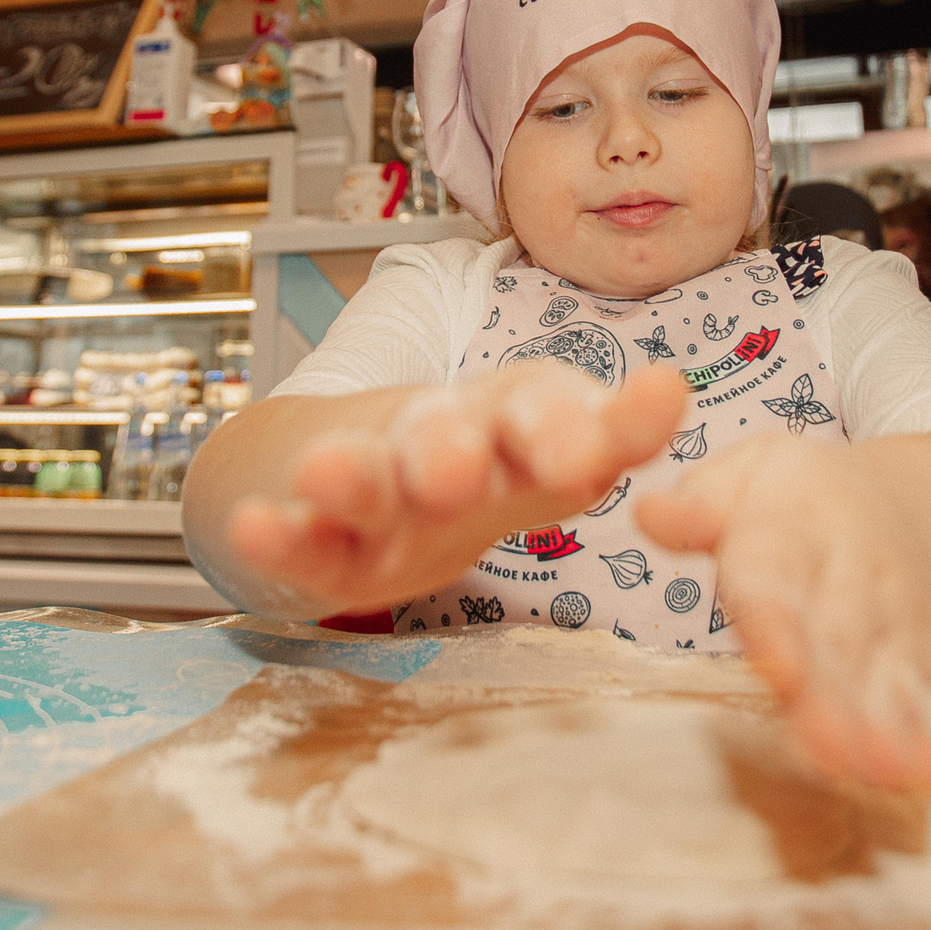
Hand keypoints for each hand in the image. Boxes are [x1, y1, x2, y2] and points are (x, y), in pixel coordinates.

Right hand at [224, 363, 686, 618]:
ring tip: (331, 477)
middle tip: (456, 472)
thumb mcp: (550, 458)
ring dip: (354, 476)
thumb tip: (674, 389)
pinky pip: (301, 540)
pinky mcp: (323, 540)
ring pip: (367, 477)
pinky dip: (277, 535)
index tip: (613, 435)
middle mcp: (444, 442)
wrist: (357, 478)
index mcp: (512, 425)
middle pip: (446, 433)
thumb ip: (609, 435)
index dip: (582, 422)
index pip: (548, 406)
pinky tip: (256, 528)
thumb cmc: (483, 468)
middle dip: (452, 448)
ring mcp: (377, 489)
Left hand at [639, 437, 930, 792]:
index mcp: (792, 524)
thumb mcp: (747, 477)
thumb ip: (699, 506)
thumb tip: (645, 515)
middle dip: (832, 699)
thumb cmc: (797, 500)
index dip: (777, 624)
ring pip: (886, 673)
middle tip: (827, 750)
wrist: (915, 502)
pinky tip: (928, 772)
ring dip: (883, 727)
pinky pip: (929, 691)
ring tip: (882, 773)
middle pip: (837, 640)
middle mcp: (851, 571)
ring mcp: (896, 615)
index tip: (780, 670)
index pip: (776, 577)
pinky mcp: (928, 651)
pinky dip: (930, 733)